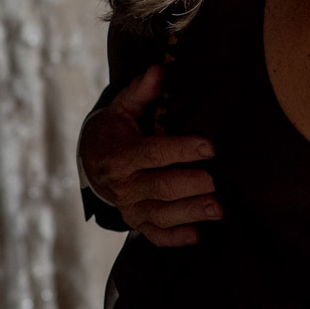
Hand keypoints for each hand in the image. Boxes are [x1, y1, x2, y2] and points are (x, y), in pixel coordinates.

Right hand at [80, 65, 220, 246]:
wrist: (92, 161)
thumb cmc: (115, 130)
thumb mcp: (123, 108)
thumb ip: (141, 91)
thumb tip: (158, 70)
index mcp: (121, 154)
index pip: (154, 153)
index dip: (181, 150)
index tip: (208, 147)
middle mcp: (124, 185)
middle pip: (160, 187)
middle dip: (189, 185)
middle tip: (216, 182)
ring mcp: (129, 207)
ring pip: (160, 214)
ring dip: (189, 212)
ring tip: (217, 209)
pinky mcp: (136, 222)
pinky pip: (154, 235)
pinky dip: (174, 238)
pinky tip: (196, 236)